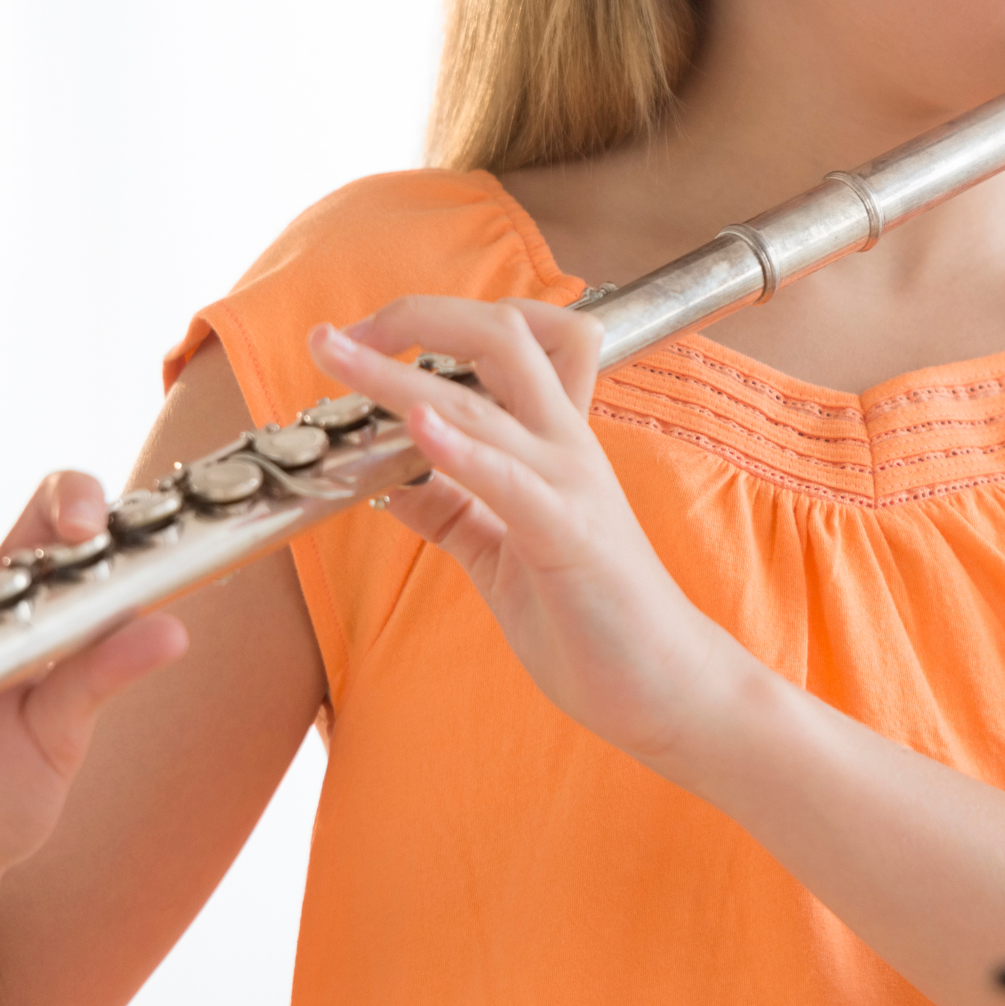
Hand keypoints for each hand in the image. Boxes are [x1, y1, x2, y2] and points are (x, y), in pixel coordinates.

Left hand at [309, 299, 738, 766]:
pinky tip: (416, 428)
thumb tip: (387, 486)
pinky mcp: (569, 535)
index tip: (363, 337)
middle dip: (413, 317)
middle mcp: (564, 445)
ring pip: (479, 401)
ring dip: (393, 375)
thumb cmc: (594, 620)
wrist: (669, 688)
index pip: (517, 338)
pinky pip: (510, 480)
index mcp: (553, 442)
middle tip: (335, 337)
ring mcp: (570, 484)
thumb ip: (452, 512)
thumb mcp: (501, 554)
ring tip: (338, 354)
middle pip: (499, 335)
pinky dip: (460, 449)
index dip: (437, 320)